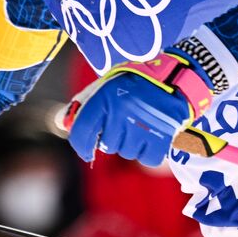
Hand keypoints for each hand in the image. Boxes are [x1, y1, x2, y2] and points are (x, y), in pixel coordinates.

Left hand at [64, 51, 214, 166]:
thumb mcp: (107, 85)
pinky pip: (146, 159)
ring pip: (126, 152)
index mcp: (104, 98)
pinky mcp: (161, 138)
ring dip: (132, 143)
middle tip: (126, 121)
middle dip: (114, 137)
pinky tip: (153, 135)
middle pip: (106, 145)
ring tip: (141, 125)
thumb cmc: (137, 81)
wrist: (177, 77)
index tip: (86, 148)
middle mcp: (120, 114)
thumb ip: (83, 104)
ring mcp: (141, 127)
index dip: (81, 144)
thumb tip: (60, 122)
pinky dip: (149, 151)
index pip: (81, 132)